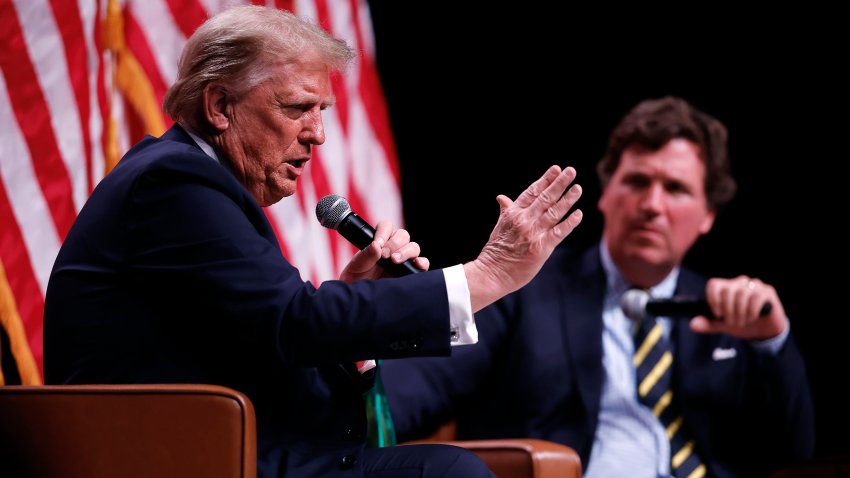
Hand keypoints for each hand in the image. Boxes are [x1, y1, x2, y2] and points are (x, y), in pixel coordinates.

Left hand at [339, 220, 429, 282]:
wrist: (361, 299)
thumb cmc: (357, 279)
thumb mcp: (357, 266)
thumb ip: (366, 255)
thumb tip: (376, 246)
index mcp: (380, 241)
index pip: (386, 226)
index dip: (384, 232)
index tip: (378, 244)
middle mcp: (393, 248)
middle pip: (403, 235)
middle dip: (394, 243)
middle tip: (384, 255)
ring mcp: (404, 259)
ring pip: (413, 247)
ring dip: (406, 251)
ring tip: (395, 261)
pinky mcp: (411, 272)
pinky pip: (423, 263)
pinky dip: (422, 262)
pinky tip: (417, 264)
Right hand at [464, 165, 582, 310]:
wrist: (491, 273)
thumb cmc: (496, 251)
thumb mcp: (499, 226)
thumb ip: (506, 211)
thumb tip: (501, 197)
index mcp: (513, 213)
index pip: (532, 192)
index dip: (545, 180)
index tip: (556, 169)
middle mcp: (524, 220)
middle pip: (545, 198)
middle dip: (559, 183)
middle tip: (571, 171)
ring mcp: (533, 233)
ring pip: (554, 212)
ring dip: (567, 199)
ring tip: (578, 188)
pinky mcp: (541, 248)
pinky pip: (558, 232)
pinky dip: (569, 223)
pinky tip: (578, 213)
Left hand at [690, 275, 787, 339]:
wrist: (764, 332)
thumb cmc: (742, 324)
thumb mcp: (723, 326)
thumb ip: (708, 324)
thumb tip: (693, 325)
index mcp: (726, 288)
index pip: (714, 284)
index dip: (713, 299)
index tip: (718, 314)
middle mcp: (739, 283)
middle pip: (727, 290)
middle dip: (728, 310)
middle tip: (732, 322)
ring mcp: (754, 286)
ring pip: (741, 294)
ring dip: (740, 312)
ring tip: (742, 322)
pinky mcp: (767, 291)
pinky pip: (756, 297)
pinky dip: (752, 311)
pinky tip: (752, 318)